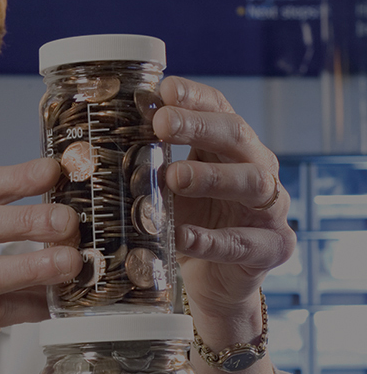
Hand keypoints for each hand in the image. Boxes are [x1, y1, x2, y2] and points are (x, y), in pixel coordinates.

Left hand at [152, 77, 295, 335]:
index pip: (219, 110)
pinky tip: (184, 236)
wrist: (214, 284)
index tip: (163, 89)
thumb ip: (147, 169)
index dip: (194, 97)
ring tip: (174, 176)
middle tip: (159, 124)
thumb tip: (101, 143)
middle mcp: (259, 170)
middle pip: (237, 136)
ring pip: (253, 182)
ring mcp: (270, 209)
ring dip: (211, 176)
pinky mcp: (272, 247)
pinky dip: (212, 239)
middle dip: (198, 126)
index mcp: (232, 150)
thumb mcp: (165, 194)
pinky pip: (243, 241)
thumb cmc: (190, 228)